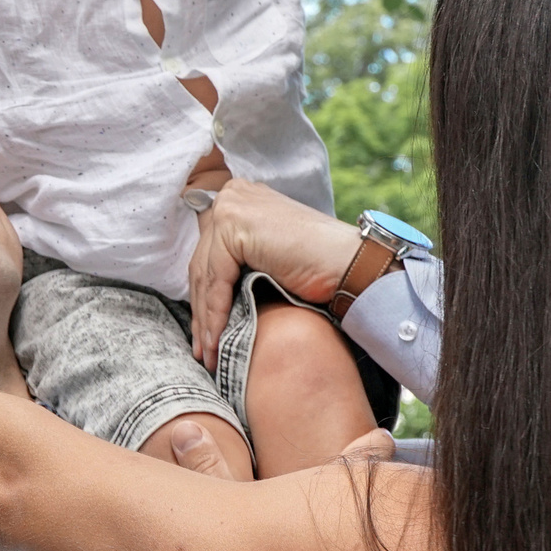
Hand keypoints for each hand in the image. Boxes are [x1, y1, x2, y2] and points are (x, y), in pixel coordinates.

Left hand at [185, 179, 361, 369]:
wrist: (348, 264)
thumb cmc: (318, 266)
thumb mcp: (269, 256)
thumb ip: (240, 259)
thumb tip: (206, 292)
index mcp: (240, 198)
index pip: (209, 254)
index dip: (204, 297)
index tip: (204, 334)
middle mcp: (232, 195)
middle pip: (203, 264)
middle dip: (201, 312)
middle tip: (203, 350)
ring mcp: (231, 206)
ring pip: (205, 274)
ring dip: (206, 320)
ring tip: (209, 355)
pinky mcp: (233, 224)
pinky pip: (216, 279)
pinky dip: (215, 314)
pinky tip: (216, 342)